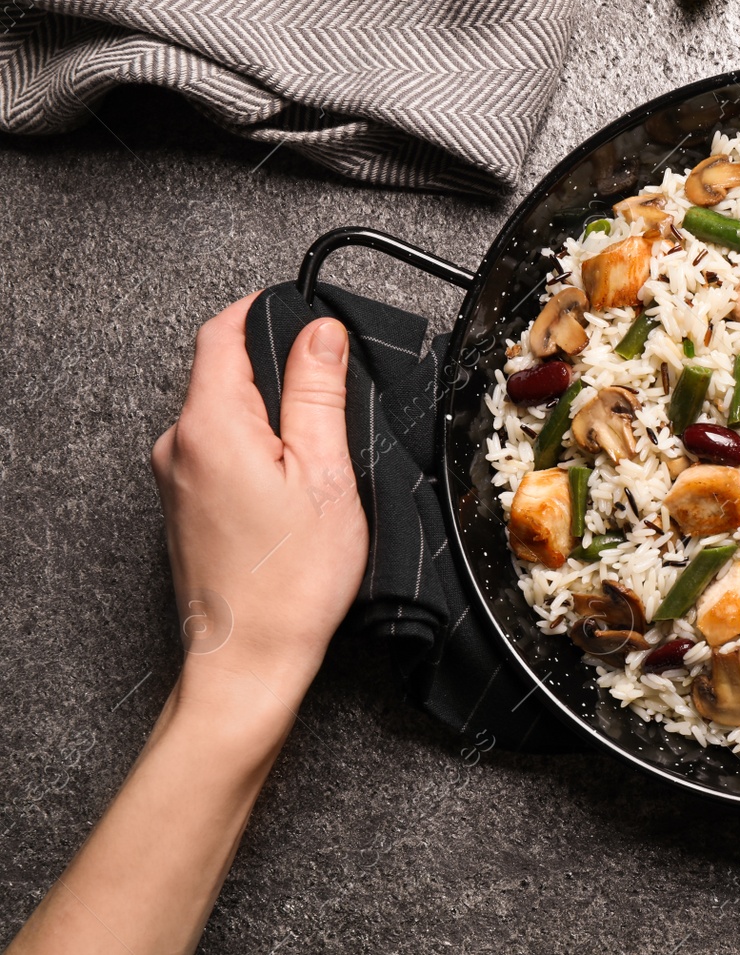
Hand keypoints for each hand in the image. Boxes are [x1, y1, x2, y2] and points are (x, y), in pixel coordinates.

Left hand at [7, 297, 369, 954]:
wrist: (251, 659)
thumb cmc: (292, 579)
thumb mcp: (326, 471)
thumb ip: (318, 391)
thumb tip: (320, 332)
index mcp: (210, 423)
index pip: (222, 332)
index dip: (263, 311)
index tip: (302, 311)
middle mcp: (178, 445)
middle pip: (223, 374)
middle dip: (276, 371)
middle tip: (334, 397)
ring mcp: (174, 479)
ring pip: (223, 416)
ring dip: (269, 418)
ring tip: (318, 460)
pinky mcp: (182, 508)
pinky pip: (218, 453)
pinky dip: (256, 453)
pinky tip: (293, 492)